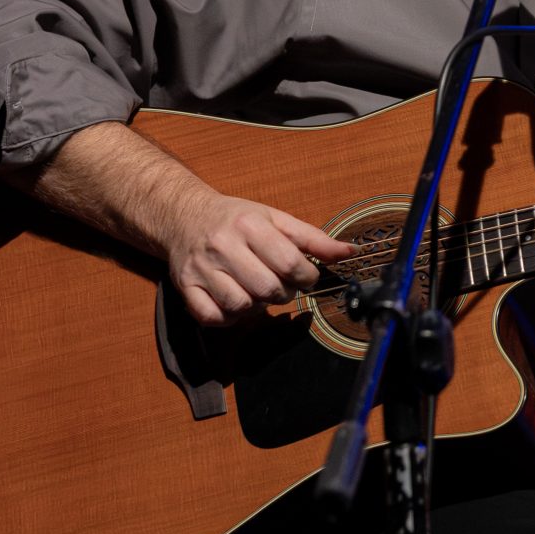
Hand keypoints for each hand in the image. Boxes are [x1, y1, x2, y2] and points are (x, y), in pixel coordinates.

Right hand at [162, 182, 356, 327]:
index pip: (290, 263)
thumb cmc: (236, 220)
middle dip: (283, 293)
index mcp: (249, 225)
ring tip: (255, 290)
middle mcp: (223, 246)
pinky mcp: (185, 287)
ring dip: (256, 306)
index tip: (306, 275)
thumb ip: (313, 238)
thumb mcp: (276, 219)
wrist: (184, 216)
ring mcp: (202, 268)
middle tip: (279, 283)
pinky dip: (228, 316)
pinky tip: (233, 301)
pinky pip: (213, 317)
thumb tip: (350, 252)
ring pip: (241, 305)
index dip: (307, 276)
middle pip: (268, 289)